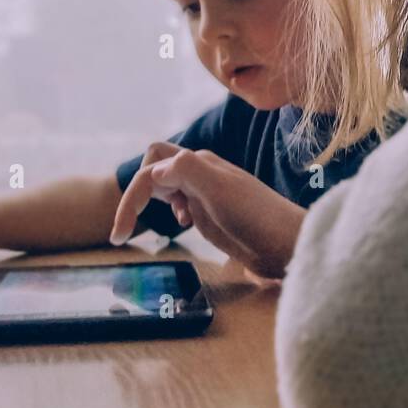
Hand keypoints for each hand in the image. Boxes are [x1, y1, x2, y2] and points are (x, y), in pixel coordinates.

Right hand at [110, 148, 304, 278]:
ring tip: (150, 228)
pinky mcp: (211, 211)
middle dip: (135, 195)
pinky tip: (182, 224)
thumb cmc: (257, 217)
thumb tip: (153, 170)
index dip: (130, 199)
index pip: (149, 170)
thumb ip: (186, 171)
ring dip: (150, 201)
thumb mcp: (219, 190)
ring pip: (165, 183)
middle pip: (153, 168)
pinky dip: (170, 208)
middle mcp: (199, 173)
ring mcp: (205, 192)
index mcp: (198, 164)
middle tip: (124, 233)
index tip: (120, 237)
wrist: (288, 244)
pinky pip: (179, 199)